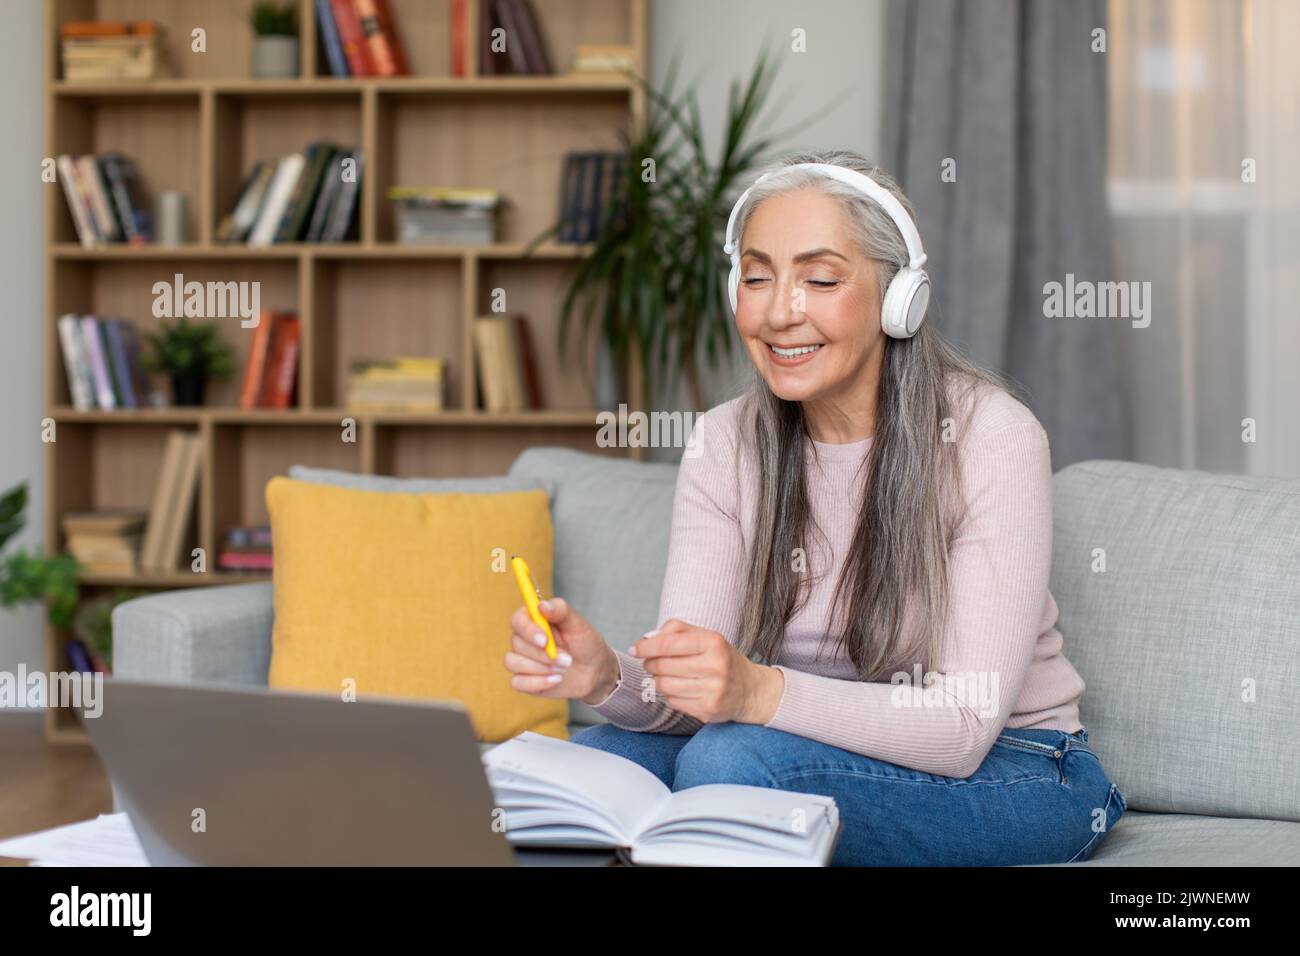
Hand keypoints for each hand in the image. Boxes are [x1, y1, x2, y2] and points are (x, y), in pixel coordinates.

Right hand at [505, 597, 618, 704]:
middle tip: (567, 659)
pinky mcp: (523, 680)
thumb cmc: (586, 644)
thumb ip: (561, 611)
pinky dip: (537, 682)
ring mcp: (522, 659)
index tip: (544, 640)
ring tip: (564, 669)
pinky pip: (517, 682)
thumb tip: (542, 605)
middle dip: (542, 654)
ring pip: (513, 662)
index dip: (528, 630)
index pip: (517, 620)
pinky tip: (556, 680)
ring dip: (541, 668)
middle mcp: (524, 639)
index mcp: (534, 620)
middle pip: (516, 643)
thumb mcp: (578, 625)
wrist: (594, 671)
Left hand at [629, 619, 784, 724]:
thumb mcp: (706, 637)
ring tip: (666, 675)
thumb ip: (676, 630)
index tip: (635, 649)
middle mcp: (715, 667)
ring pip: (664, 685)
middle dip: (650, 664)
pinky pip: (672, 702)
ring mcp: (712, 691)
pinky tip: (681, 689)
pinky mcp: (707, 710)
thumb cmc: (722, 659)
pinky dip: (670, 695)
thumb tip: (646, 639)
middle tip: (651, 663)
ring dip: (658, 680)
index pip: (668, 643)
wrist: (751, 690)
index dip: (646, 647)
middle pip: (662, 665)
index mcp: (713, 643)